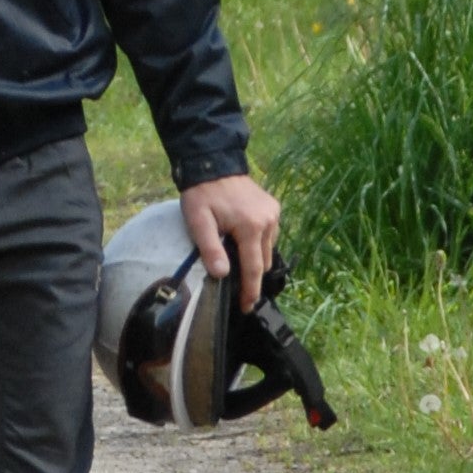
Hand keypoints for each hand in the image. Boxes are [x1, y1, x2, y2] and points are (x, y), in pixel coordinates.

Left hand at [179, 174, 281, 313]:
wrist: (213, 164)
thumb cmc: (202, 194)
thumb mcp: (198, 222)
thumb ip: (210, 248)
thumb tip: (221, 275)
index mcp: (251, 227)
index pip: (253, 268)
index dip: (250, 291)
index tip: (246, 307)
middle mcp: (269, 221)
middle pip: (263, 261)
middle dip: (252, 277)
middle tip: (237, 291)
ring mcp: (274, 213)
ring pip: (268, 249)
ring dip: (255, 259)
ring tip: (237, 264)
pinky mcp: (273, 207)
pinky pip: (269, 235)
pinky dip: (258, 244)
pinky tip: (243, 243)